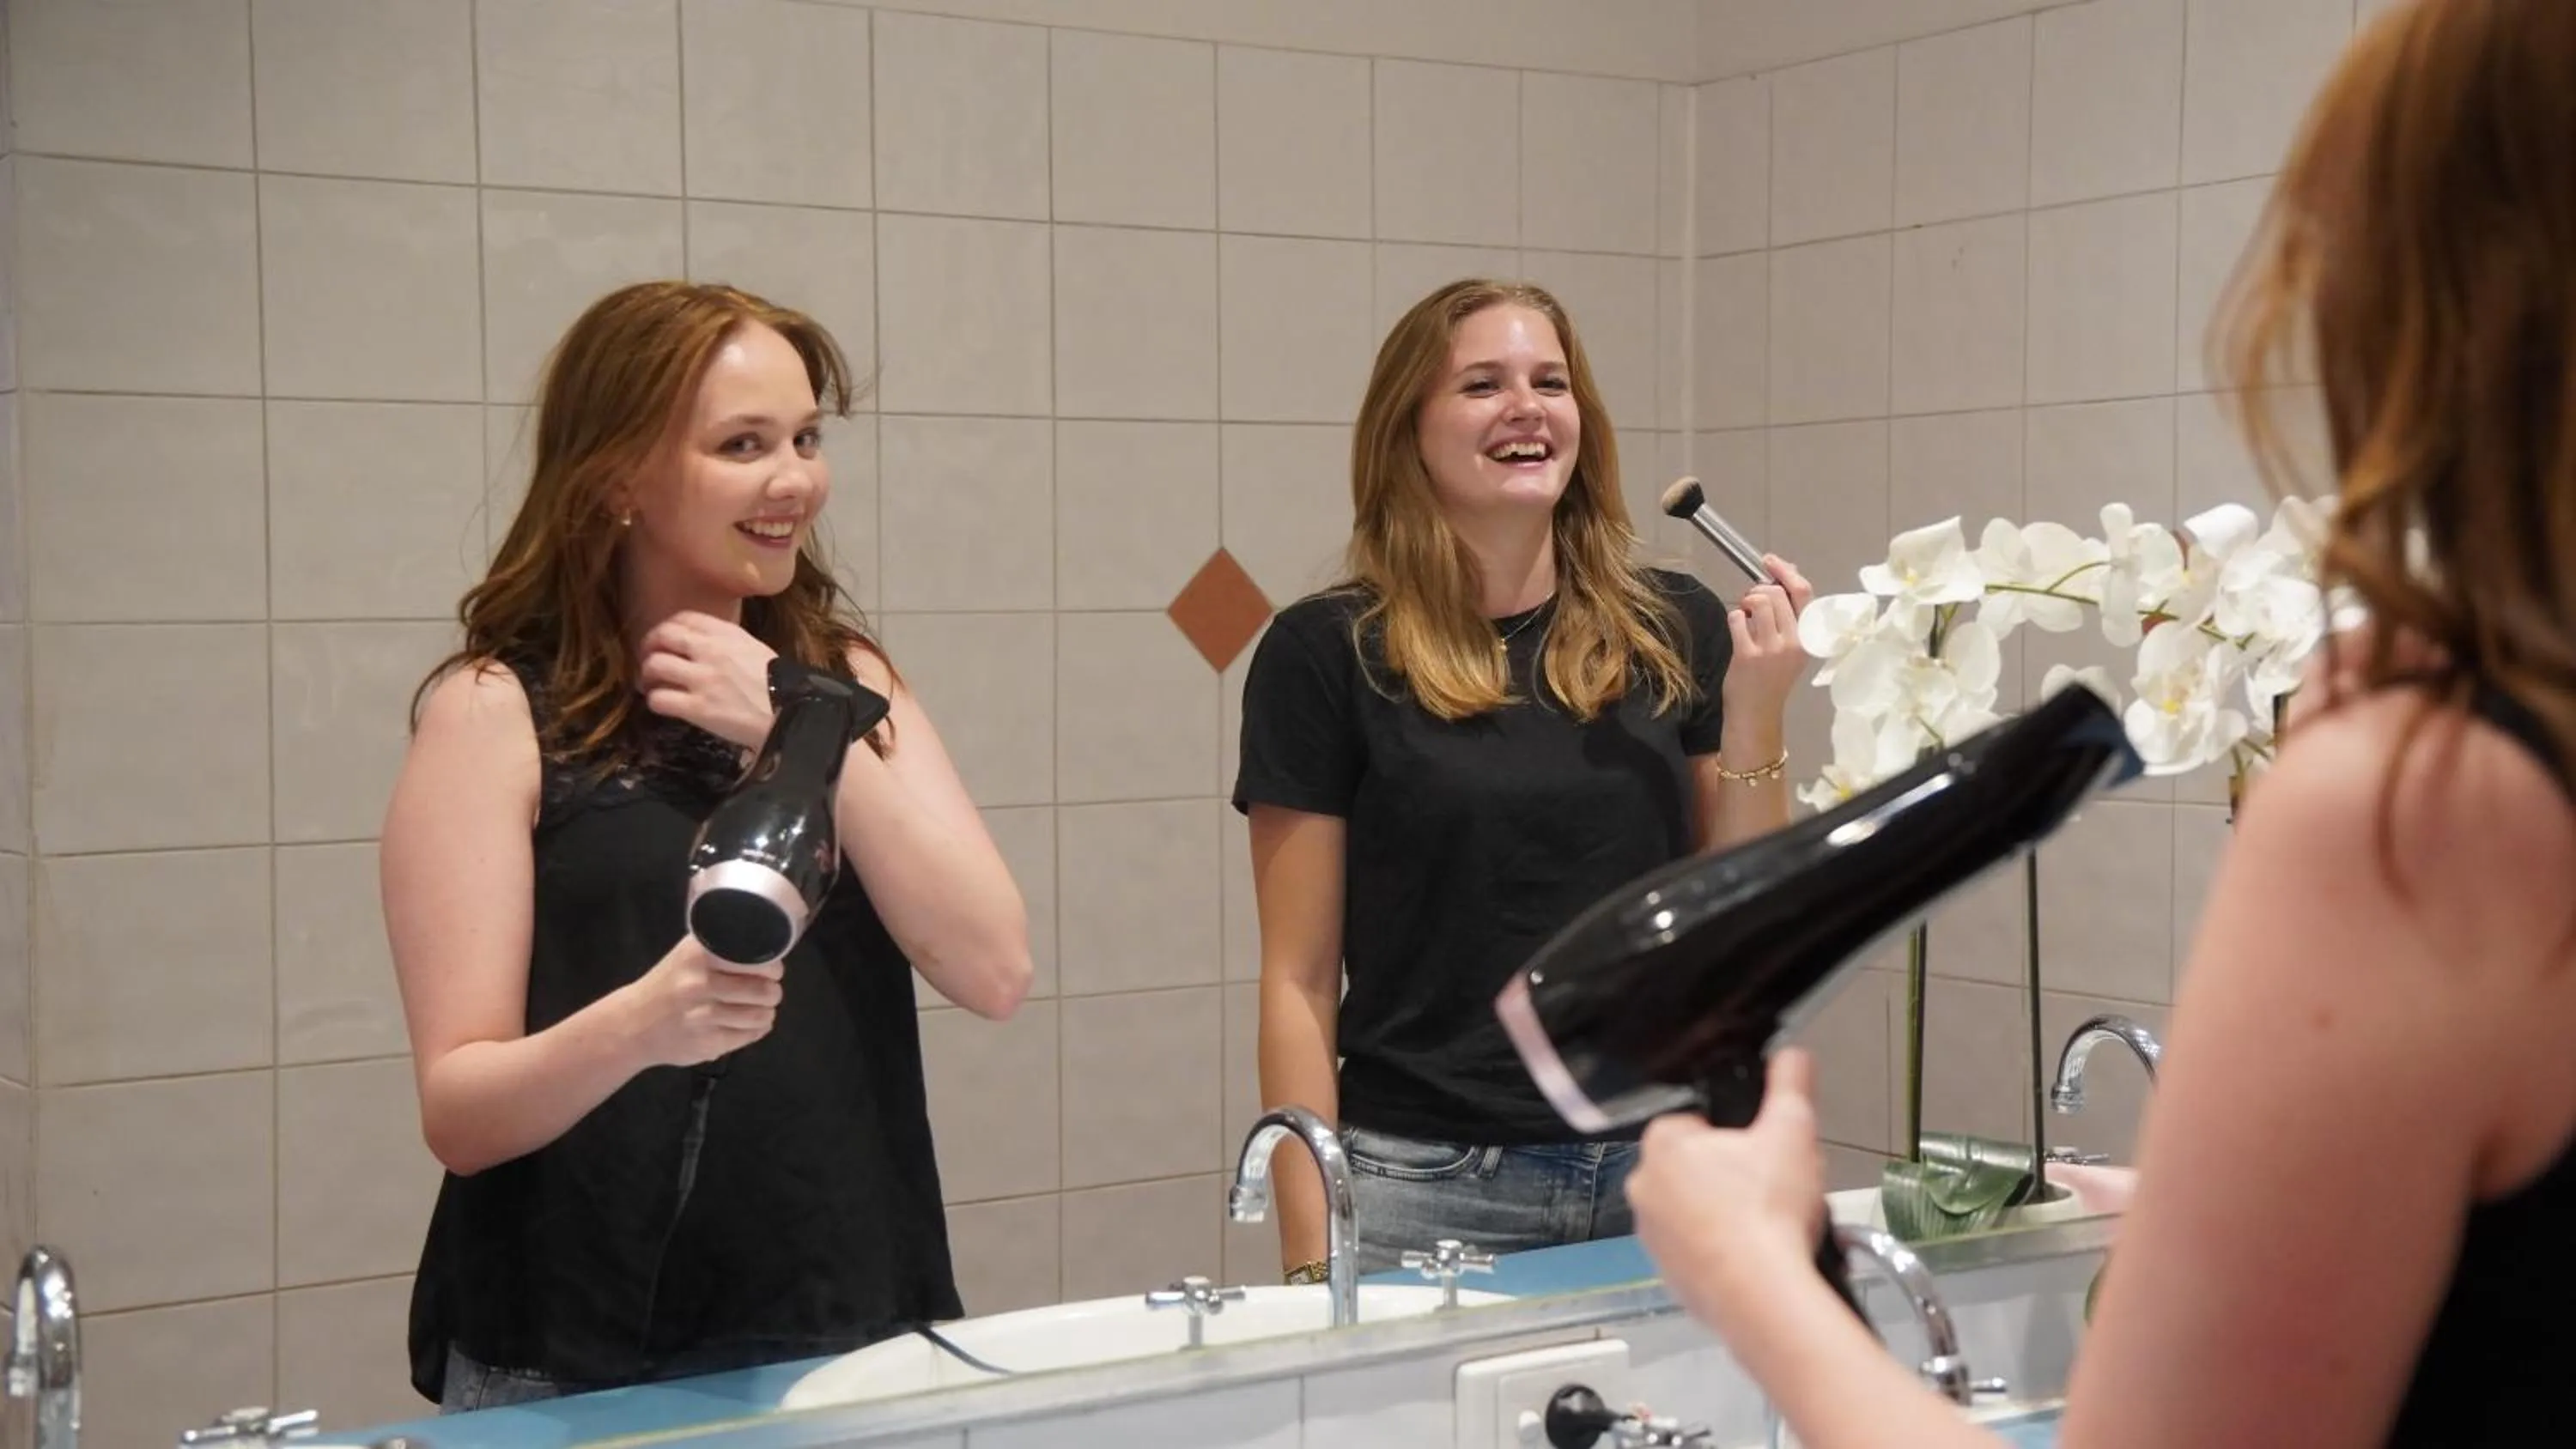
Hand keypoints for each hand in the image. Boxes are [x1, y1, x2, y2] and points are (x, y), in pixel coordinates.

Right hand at [627, 935, 784, 1067]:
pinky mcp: (708, 1043)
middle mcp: (701, 983)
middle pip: (764, 990)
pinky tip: (750, 1025)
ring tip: (761, 1009)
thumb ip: (722, 950)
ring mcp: (705, 1015)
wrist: (632, 1025)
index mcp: (699, 955)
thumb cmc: (667, 985)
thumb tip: (769, 953)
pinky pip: (749, 1035)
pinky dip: (757, 1029)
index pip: (757, 959)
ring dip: (767, 1012)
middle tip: (769, 992)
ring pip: (760, 1015)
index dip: (772, 967)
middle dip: (772, 992)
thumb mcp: (688, 956)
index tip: (770, 971)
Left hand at [639, 611, 777, 749]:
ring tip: (650, 685)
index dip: (666, 626)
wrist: (793, 715)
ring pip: (655, 665)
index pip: (684, 618)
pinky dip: (654, 701)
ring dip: (646, 676)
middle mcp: (710, 651)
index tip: (663, 639)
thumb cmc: (781, 684)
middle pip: (662, 636)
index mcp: (728, 634)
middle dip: (648, 647)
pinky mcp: (698, 708)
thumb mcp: (756, 650)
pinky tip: (661, 704)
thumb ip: (728, 643)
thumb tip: (702, 645)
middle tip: (648, 660)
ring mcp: (702, 679)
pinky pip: (659, 699)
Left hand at [1627, 1050, 1826, 1335]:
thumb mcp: (1792, 1131)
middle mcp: (1644, 1187)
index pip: (1693, 1121)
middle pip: (1694, 1168)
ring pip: (1694, 1211)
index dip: (1733, 1133)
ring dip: (1725, 1213)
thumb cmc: (1770, 1209)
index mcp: (1663, 1144)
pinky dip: (1723, 1253)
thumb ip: (1790, 1084)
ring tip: (1769, 1224)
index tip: (1762, 1149)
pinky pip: (1697, 1253)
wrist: (1763, 1295)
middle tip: (1771, 1187)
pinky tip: (1757, 1256)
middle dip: (1730, 1174)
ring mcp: (1652, 1236)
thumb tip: (1793, 1056)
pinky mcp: (1668, 1276)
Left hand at [1718, 555, 1814, 724]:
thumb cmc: (1771, 677)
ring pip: (1757, 601)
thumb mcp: (1788, 645)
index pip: (1803, 593)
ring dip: (1745, 602)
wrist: (1757, 713)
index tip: (1769, 561)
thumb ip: (1789, 612)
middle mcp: (1793, 641)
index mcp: (1807, 637)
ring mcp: (1771, 649)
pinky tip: (1737, 632)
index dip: (1785, 572)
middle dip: (1757, 589)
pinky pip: (1737, 618)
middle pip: (1775, 593)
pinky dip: (1734, 618)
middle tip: (1750, 602)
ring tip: (1745, 616)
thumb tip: (1785, 571)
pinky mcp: (1748, 655)